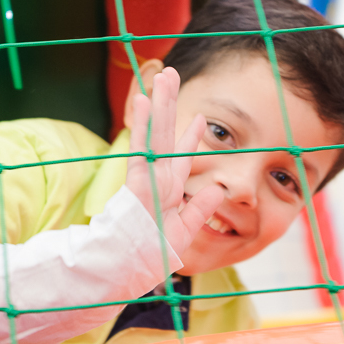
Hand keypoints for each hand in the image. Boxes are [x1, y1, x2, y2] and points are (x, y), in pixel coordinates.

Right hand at [125, 67, 222, 257]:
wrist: (125, 269)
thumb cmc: (150, 255)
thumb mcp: (182, 233)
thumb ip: (199, 210)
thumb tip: (219, 189)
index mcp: (168, 189)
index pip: (181, 156)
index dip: (191, 136)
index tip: (201, 117)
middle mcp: (157, 176)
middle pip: (165, 133)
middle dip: (169, 103)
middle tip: (171, 73)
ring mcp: (145, 175)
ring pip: (154, 132)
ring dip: (158, 103)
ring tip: (160, 76)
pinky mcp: (135, 179)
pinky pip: (139, 147)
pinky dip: (141, 125)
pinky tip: (141, 101)